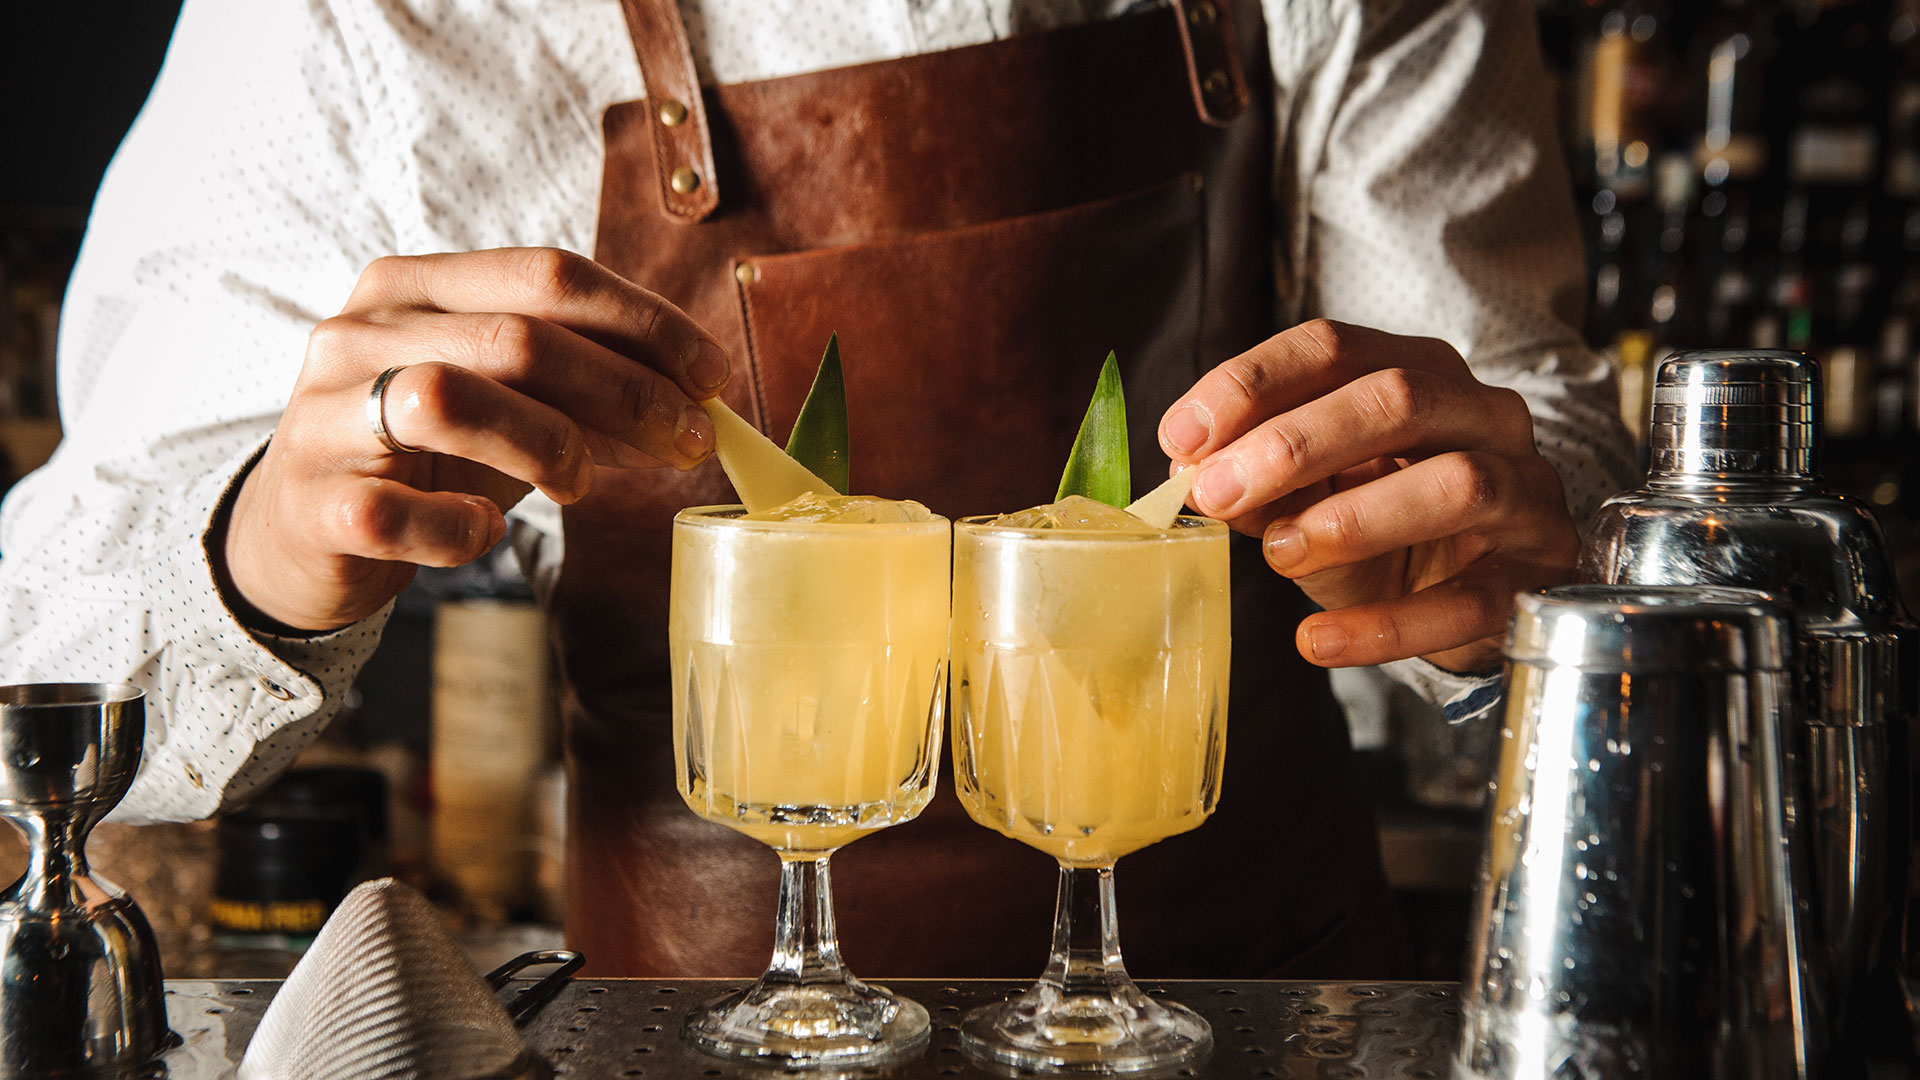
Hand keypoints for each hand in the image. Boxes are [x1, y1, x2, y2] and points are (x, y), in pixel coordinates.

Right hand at [221, 248, 729, 632]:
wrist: (297, 533)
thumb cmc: (422, 457)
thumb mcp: (504, 404)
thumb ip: (582, 390)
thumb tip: (695, 403)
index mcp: (414, 287)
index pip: (547, 274)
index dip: (644, 324)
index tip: (712, 378)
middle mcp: (362, 332)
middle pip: (518, 337)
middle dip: (626, 393)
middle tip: (687, 444)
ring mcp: (326, 415)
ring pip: (451, 401)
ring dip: (549, 448)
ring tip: (581, 487)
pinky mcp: (314, 502)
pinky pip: (401, 512)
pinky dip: (462, 529)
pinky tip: (483, 535)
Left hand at [1159, 320, 1578, 672]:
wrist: (1475, 600)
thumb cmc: (1387, 529)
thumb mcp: (1313, 496)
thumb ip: (1257, 480)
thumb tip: (1191, 471)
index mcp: (1423, 372)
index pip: (1335, 347)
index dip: (1252, 384)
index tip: (1182, 435)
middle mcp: (1486, 417)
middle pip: (1398, 398)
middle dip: (1295, 444)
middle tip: (1215, 490)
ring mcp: (1524, 497)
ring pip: (1457, 484)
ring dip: (1352, 518)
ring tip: (1276, 553)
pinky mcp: (1535, 578)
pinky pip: (1467, 602)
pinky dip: (1386, 625)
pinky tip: (1317, 641)